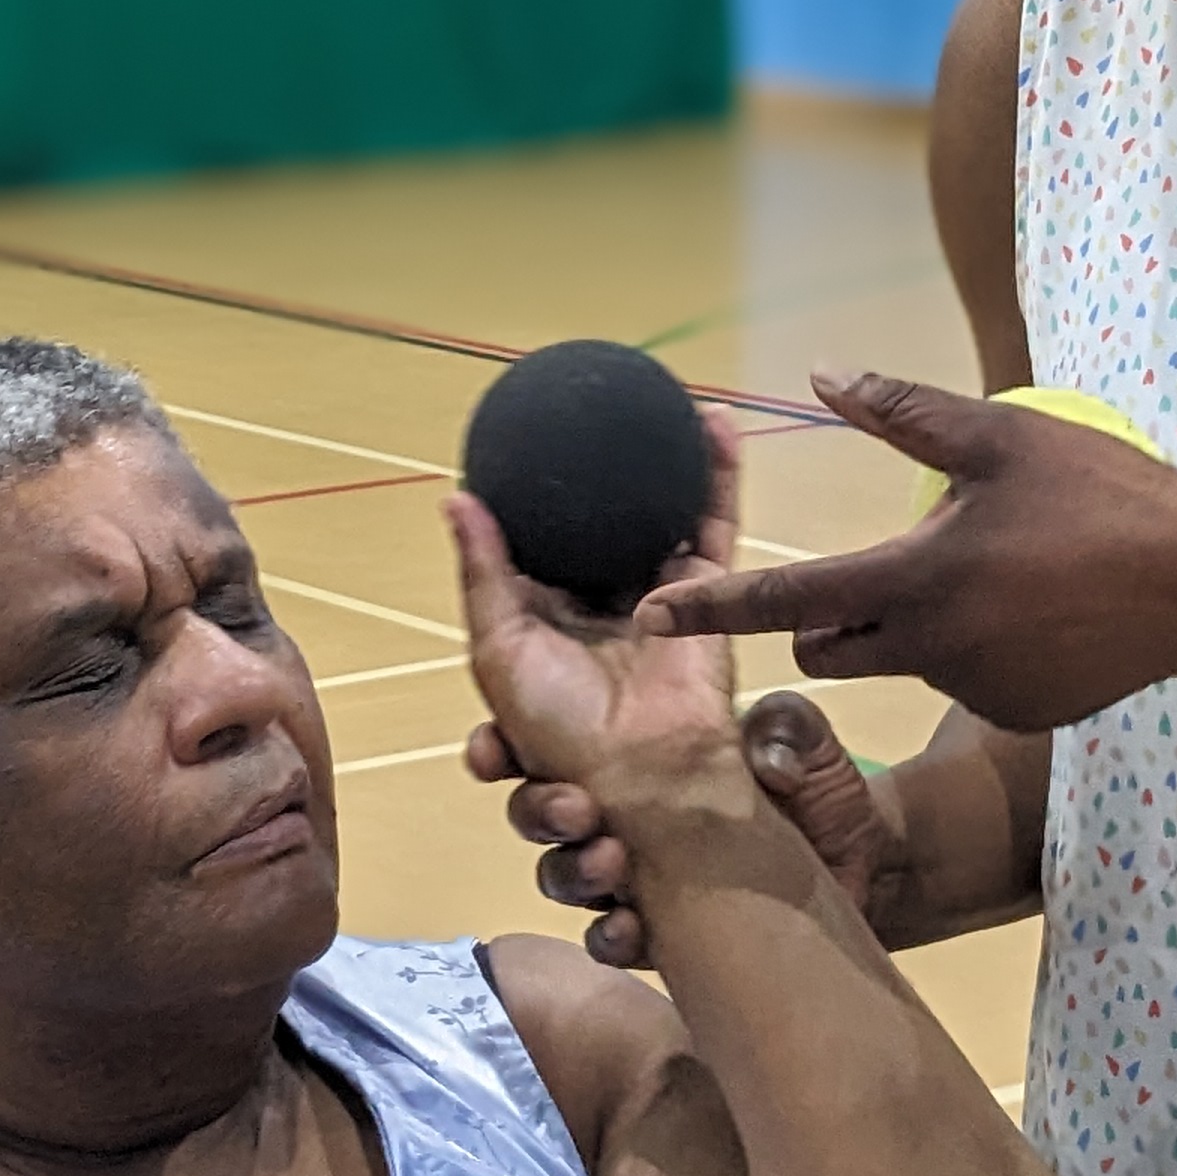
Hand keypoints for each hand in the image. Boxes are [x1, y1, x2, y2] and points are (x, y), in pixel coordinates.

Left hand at [447, 405, 752, 815]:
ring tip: (661, 399)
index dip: (533, 495)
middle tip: (597, 408)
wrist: (640, 776)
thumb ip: (483, 570)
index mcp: (548, 614)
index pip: (538, 540)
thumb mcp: (497, 647)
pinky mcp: (706, 592)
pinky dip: (719, 473)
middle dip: (604, 471)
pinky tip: (715, 422)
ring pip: (663, 510)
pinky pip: (715, 521)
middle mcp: (602, 599)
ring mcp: (658, 591)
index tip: (525, 438)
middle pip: (604, 522)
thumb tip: (457, 497)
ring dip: (667, 459)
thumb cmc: (559, 729)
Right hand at [493, 688, 907, 967]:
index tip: (494, 748)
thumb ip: (786, 731)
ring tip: (611, 860)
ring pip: (565, 875)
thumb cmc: (825, 795)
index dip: (506, 743)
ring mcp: (636, 877)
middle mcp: (621, 813)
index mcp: (636, 752)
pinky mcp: (661, 933)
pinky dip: (614, 935)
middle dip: (536, 808)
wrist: (867, 871)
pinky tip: (630, 928)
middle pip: (538, 811)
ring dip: (574, 869)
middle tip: (573, 807)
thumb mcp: (808, 745)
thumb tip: (766, 754)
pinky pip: (612, 940)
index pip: (548, 739)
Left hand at [636, 373, 1176, 731]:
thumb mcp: (999, 435)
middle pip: (828, 645)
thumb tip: (819, 374)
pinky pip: (965, 679)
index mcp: (915, 579)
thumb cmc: (1101, 494)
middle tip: (883, 566)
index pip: (786, 598)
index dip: (711, 605)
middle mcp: (932, 650)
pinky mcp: (1016, 714)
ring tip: (998, 574)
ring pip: (903, 659)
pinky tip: (1034, 611)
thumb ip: (901, 411)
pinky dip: (976, 649)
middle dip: (827, 615)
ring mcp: (975, 691)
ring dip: (916, 626)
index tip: (650, 615)